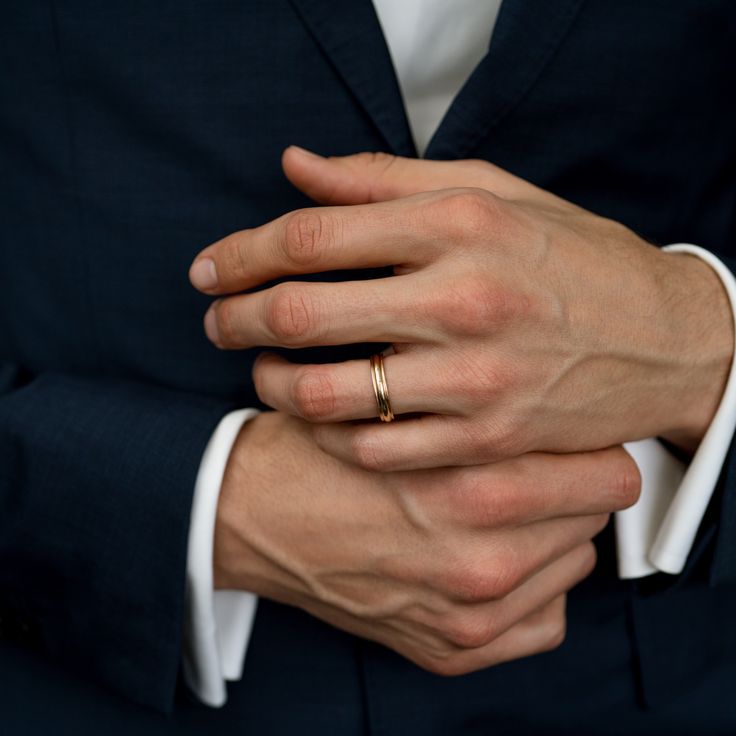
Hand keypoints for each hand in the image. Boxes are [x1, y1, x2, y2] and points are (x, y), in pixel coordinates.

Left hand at [190, 149, 731, 469]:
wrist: (662, 338)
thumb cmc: (571, 256)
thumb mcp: (491, 193)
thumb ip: (385, 179)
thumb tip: (294, 166)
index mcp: (457, 223)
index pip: (310, 236)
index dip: (241, 252)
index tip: (209, 270)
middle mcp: (462, 298)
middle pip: (301, 313)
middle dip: (234, 318)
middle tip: (213, 321)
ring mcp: (475, 376)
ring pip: (327, 392)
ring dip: (271, 383)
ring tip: (260, 372)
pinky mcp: (487, 439)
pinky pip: (375, 447)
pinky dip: (330, 433)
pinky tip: (321, 414)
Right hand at [214, 411, 639, 674]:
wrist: (251, 515)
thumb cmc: (320, 453)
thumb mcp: (403, 409)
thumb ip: (490, 418)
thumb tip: (561, 420)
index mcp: (474, 489)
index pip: (610, 474)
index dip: (585, 447)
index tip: (566, 438)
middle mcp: (483, 562)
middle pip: (595, 518)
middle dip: (567, 486)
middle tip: (527, 467)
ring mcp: (470, 617)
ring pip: (574, 564)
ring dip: (548, 536)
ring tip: (499, 512)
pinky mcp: (452, 651)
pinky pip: (545, 619)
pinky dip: (531, 590)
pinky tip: (491, 558)